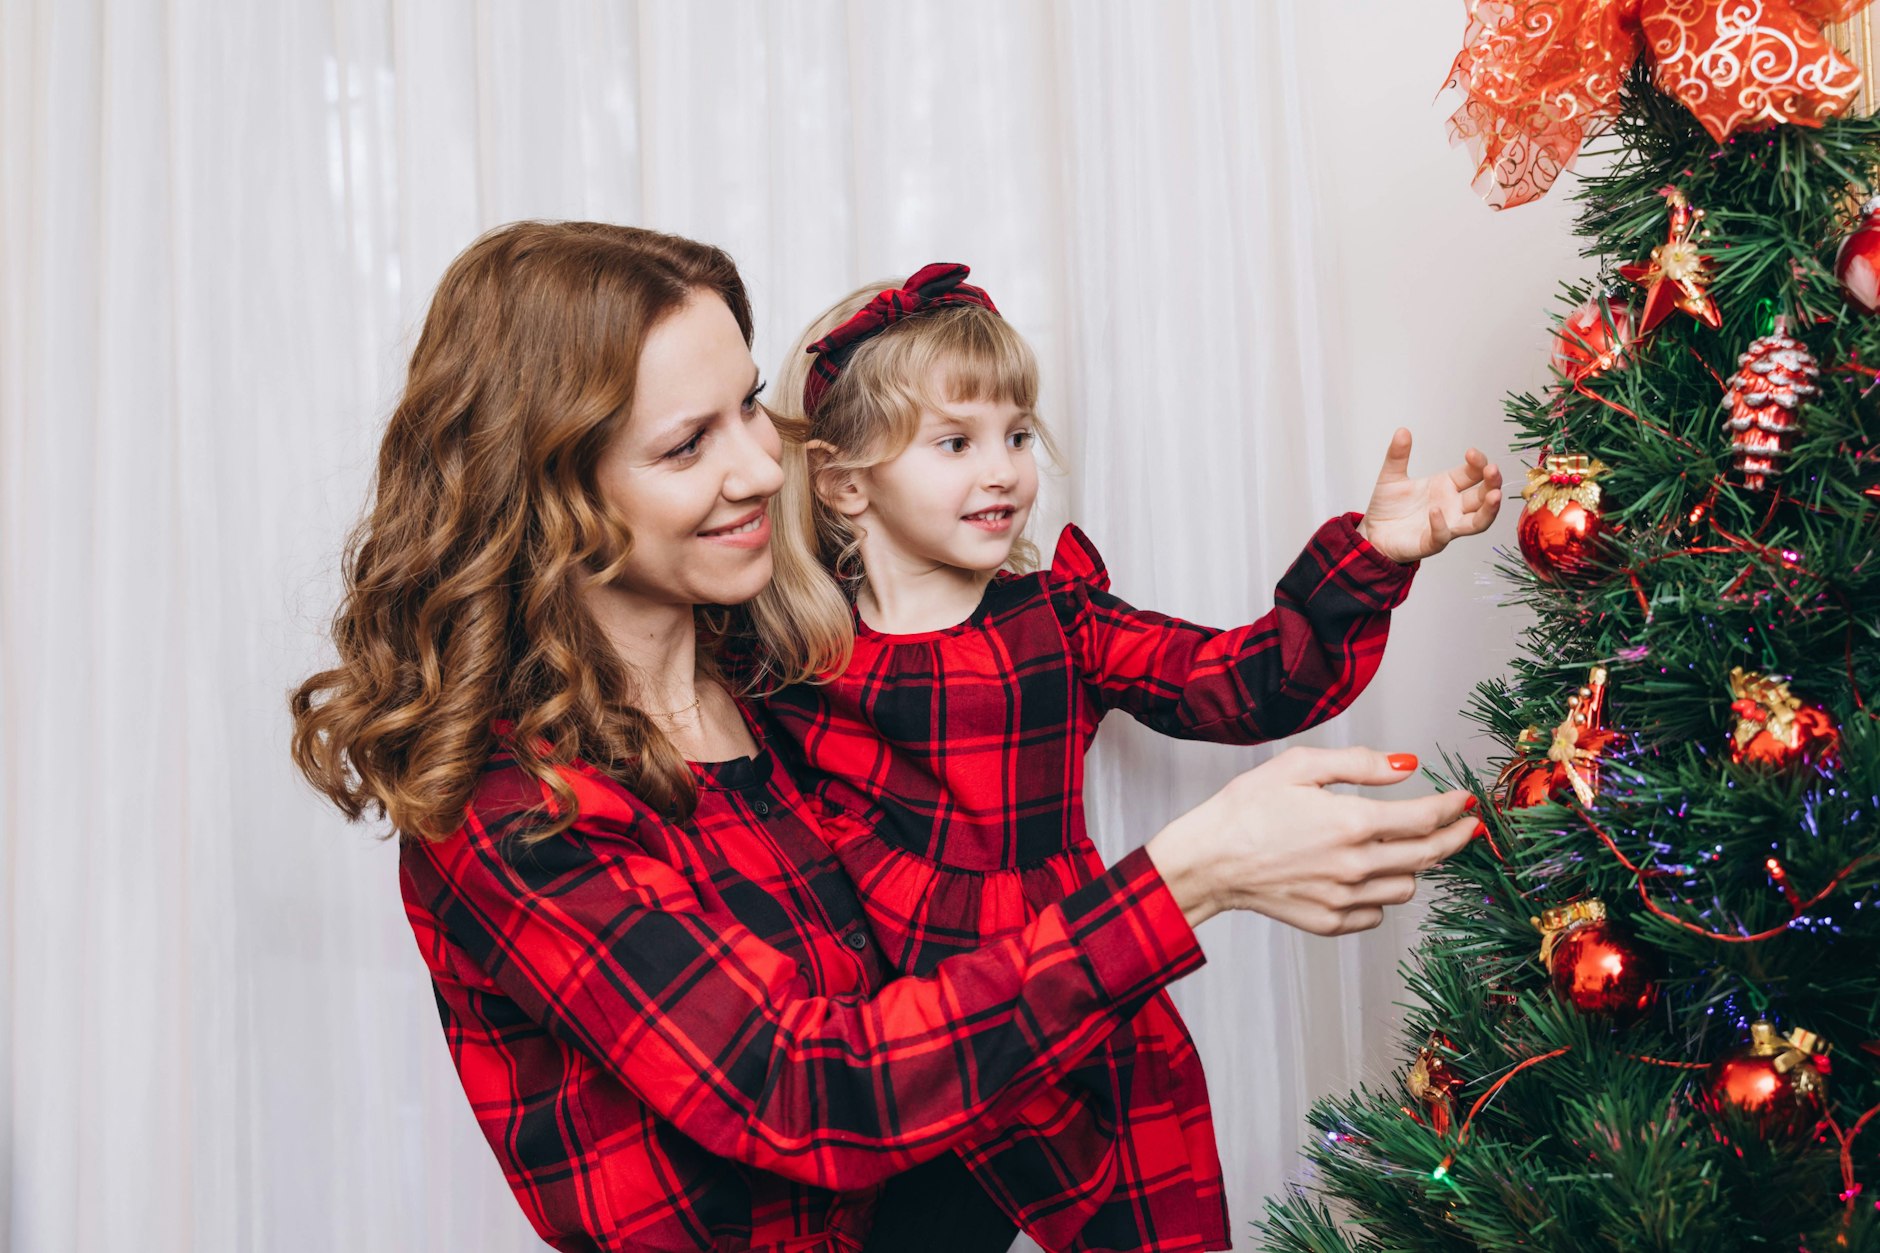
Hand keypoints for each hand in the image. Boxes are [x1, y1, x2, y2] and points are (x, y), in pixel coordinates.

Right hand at [1145, 746, 1479, 934]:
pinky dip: (1381, 896)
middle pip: (1428, 856)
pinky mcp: (1329, 922)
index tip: (1464, 801)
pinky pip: (1376, 914)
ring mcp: (1343, 899)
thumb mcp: (1299, 766)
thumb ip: (1359, 764)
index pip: (1424, 817)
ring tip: (1406, 849)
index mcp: (1351, 822)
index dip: (1451, 808)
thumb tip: (1408, 765)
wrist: (1207, 860)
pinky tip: (1366, 876)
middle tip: (1466, 828)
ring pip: (1406, 888)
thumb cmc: (1245, 808)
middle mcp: (1355, 866)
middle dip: (1455, 839)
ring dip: (1415, 867)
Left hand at [1356, 428, 1501, 562]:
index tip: (1472, 452)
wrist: (1372, 533)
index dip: (1478, 463)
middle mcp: (1452, 505)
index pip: (1473, 473)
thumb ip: (1397, 455)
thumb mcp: (1391, 476)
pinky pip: (1443, 536)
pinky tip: (1435, 512)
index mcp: (1447, 486)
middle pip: (1483, 496)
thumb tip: (1402, 430)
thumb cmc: (1388, 507)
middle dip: (1492, 482)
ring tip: (1494, 495)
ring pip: (1478, 521)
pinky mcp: (1432, 543)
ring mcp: (1446, 525)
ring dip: (1489, 509)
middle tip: (1493, 470)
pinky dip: (1441, 525)